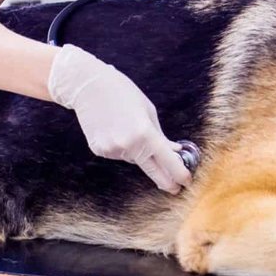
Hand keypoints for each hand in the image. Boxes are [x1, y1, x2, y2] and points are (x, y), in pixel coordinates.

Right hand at [47, 44, 191, 193]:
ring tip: (127, 126)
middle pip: (152, 171)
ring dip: (139, 151)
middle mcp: (128, 145)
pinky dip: (122, 147)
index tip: (187, 181)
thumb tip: (175, 152)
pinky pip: (119, 154)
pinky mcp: (99, 151)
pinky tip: (115, 128)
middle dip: (166, 181)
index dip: (179, 174)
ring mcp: (112, 150)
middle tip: (175, 189)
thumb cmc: (123, 93)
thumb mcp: (148, 111)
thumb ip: (161, 136)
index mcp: (145, 133)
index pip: (167, 161)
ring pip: (134, 158)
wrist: (89, 86)